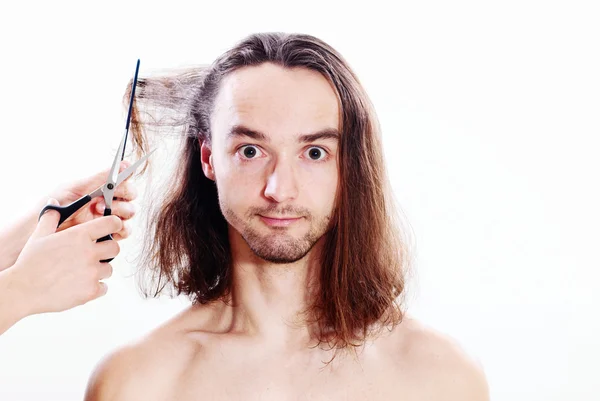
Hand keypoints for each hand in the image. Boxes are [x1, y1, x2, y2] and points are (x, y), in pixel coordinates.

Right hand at [10, 199, 122, 315]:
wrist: (23, 290)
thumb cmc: (30, 263)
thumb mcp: (39, 236)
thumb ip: (51, 218)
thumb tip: (53, 203)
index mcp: (79, 236)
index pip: (112, 223)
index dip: (114, 225)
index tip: (112, 228)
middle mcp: (89, 252)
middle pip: (115, 248)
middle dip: (107, 251)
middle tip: (93, 256)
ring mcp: (92, 272)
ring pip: (109, 269)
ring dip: (99, 271)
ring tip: (80, 273)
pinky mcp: (91, 290)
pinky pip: (104, 288)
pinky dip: (96, 288)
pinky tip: (80, 286)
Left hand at [49, 161, 137, 240]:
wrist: (42, 228)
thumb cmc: (56, 205)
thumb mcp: (77, 187)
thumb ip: (101, 177)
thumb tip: (124, 163)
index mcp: (102, 188)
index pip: (124, 182)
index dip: (125, 181)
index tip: (118, 184)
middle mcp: (108, 202)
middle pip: (130, 197)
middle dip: (122, 198)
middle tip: (104, 201)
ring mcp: (109, 218)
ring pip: (129, 213)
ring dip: (119, 212)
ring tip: (99, 213)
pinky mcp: (108, 234)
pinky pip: (124, 231)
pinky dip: (120, 229)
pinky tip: (106, 227)